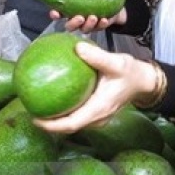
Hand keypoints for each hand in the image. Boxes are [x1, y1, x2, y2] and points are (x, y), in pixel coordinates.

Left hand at [33, 42, 154, 133]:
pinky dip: (64, 112)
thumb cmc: (131, 73)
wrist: (144, 82)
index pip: (72, 124)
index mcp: (99, 108)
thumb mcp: (117, 62)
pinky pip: (77, 116)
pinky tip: (55, 99)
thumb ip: (97, 56)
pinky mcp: (97, 112)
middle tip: (30, 112)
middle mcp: (97, 117)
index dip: (52, 125)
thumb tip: (76, 47)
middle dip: (49, 124)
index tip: (35, 119)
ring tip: (38, 107)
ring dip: (56, 120)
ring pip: (73, 123)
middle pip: (68, 128)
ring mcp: (97, 117)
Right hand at [52, 8, 127, 33]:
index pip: (58, 13)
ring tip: (93, 17)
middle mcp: (77, 19)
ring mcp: (89, 24)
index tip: (55, 13)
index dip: (55, 14)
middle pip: (70, 26)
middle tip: (80, 17)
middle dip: (73, 23)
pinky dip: (101, 24)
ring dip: (88, 25)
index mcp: (70, 8)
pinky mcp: (100, 26)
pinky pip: (99, 28)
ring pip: (84, 29)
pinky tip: (104, 19)